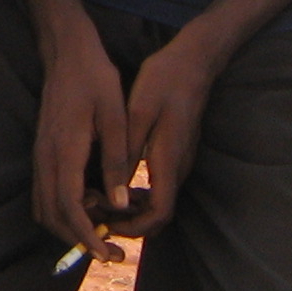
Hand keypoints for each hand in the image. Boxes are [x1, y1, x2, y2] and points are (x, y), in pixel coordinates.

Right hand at [30, 17, 133, 264]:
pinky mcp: (43, 151)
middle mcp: (46, 158)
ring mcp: (40, 155)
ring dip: (69, 227)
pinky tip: (91, 205)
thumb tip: (120, 204)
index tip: (108, 254)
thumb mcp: (115, 116)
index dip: (87, 237)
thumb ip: (116, 161)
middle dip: (78, 240)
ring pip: (45, 207)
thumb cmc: (94, 79)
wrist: (66, 52)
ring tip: (103, 230)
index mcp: (65, 151)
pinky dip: (64, 210)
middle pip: (51, 216)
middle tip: (111, 252)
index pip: (70, 208)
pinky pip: (46, 192)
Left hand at [115, 34, 222, 238]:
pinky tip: (116, 182)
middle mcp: (178, 168)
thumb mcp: (140, 112)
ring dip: (132, 210)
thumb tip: (114, 188)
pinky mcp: (175, 155)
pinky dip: (137, 194)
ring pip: (158, 202)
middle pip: (158, 215)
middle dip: (129, 223)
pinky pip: (158, 187)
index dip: (134, 227)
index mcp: (168, 160)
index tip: (107, 224)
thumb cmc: (165, 82)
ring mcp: (179, 163)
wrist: (193, 63)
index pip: (159, 214)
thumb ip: (128, 151)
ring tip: (101, 200)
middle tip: (98, 214)